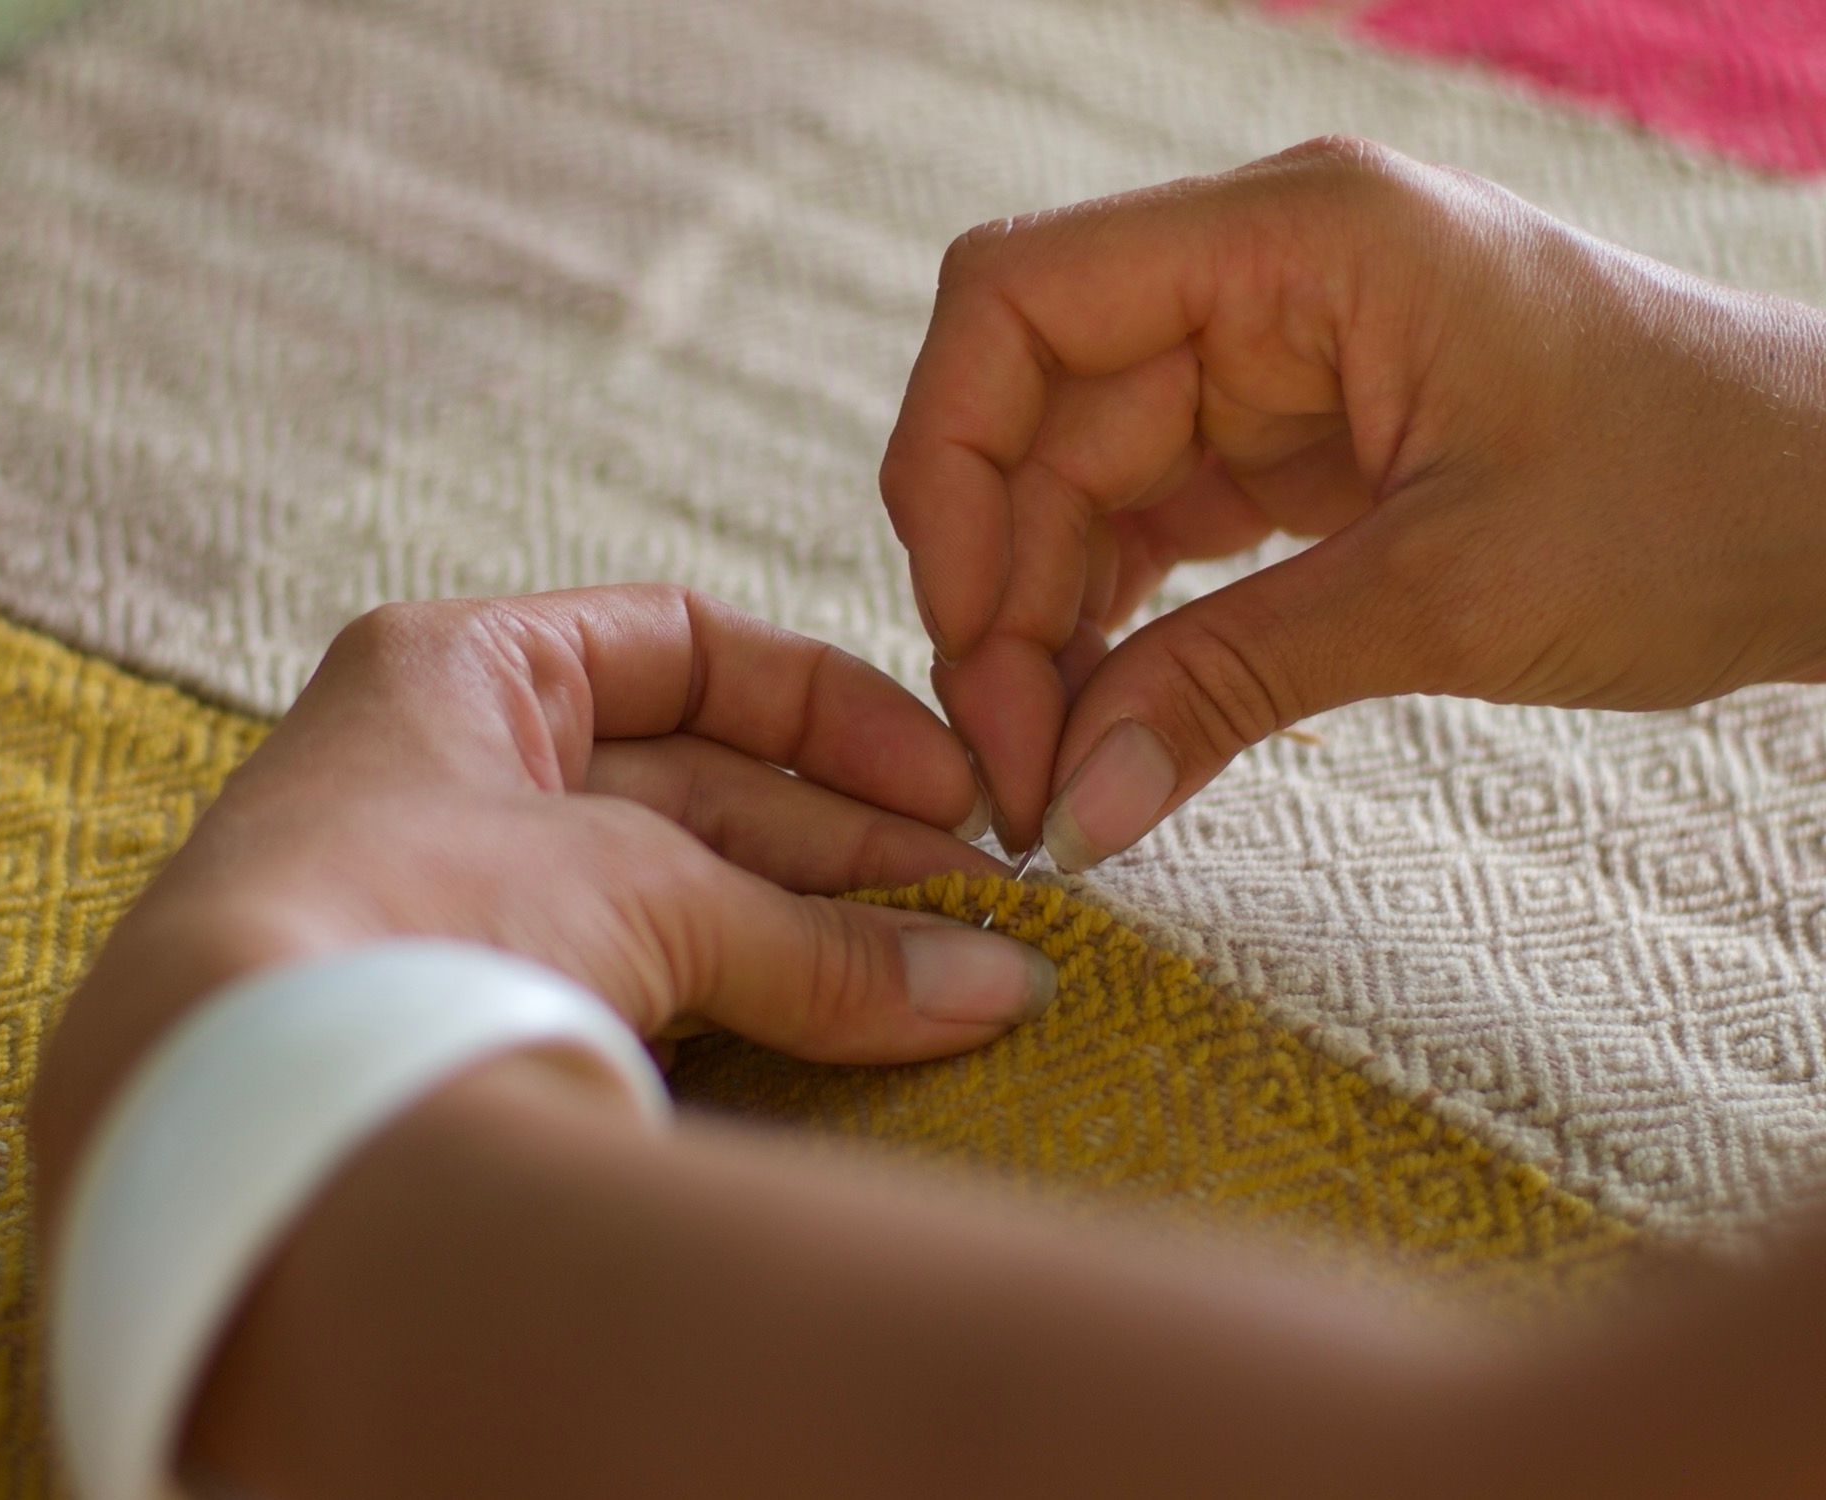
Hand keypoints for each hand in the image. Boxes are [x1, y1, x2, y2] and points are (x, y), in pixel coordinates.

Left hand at [30, 585, 1051, 1198]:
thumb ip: (819, 939)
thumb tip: (997, 984)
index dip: (829, 709)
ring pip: (680, 898)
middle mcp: (459, 774)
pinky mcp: (476, 1025)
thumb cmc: (412, 924)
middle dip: (847, 846)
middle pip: (703, 786)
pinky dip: (750, 1011)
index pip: (687, 647)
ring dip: (817, 935)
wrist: (246, 1120)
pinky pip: (643, 996)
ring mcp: (465, 907)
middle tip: (982, 909)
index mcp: (465, 672)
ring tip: (956, 977)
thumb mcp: (637, 893)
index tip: (950, 784)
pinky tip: (860, 1032)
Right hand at [881, 136, 1825, 865]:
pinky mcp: (1291, 446)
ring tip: (1055, 770)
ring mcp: (1270, 362)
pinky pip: (1148, 528)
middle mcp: (1260, 279)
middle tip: (1016, 768)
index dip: (950, 464)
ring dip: (1042, 625)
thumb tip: (1069, 808)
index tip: (967, 640)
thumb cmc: (1697, 498)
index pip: (1018, 301)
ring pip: (1074, 483)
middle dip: (998, 591)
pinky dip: (1110, 626)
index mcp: (1295, 239)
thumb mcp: (1449, 595)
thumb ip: (1232, 684)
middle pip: (1031, 414)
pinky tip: (1105, 719)